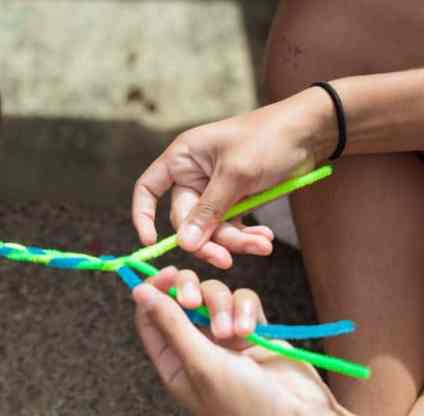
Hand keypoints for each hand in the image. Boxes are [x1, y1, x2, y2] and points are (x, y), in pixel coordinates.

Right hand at [132, 88, 334, 267]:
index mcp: (182, 158)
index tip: (151, 242)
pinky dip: (246, 236)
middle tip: (227, 260)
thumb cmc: (269, 138)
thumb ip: (209, 211)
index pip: (147, 188)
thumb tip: (184, 244)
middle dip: (209, 239)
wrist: (312, 131)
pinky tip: (265, 239)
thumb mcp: (236, 174)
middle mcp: (193, 175)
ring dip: (234, 241)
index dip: (143, 215)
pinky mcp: (235, 200)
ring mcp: (214, 190)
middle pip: (186, 219)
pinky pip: (231, 227)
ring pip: (211, 229)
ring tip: (262, 245)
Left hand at [133, 267, 349, 415]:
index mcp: (173, 360)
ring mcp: (225, 336)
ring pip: (215, 295)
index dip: (155, 291)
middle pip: (182, 298)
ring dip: (223, 306)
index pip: (151, 317)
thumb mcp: (199, 362)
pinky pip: (244, 300)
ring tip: (235, 334)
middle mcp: (196, 345)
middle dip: (190, 291)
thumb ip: (171, 323)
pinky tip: (252, 330)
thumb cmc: (242, 403)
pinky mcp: (254, 328)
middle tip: (195, 300)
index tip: (168, 273)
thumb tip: (138, 291)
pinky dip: (246, 308)